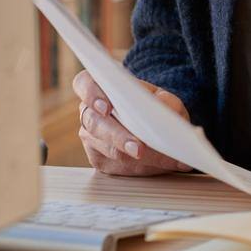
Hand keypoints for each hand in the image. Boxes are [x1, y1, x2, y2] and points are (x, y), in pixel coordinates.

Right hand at [73, 70, 192, 175]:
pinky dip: (138, 167)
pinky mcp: (98, 159)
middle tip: (139, 149)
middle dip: (119, 137)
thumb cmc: (156, 106)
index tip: (106, 108)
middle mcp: (90, 112)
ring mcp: (91, 137)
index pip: (84, 84)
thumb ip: (164, 102)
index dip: (91, 94)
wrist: (158, 126)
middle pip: (96, 124)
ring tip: (160, 160)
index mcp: (101, 87)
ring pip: (107, 148)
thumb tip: (164, 114)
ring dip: (134, 157)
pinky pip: (115, 165)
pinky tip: (156, 165)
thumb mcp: (165, 99)